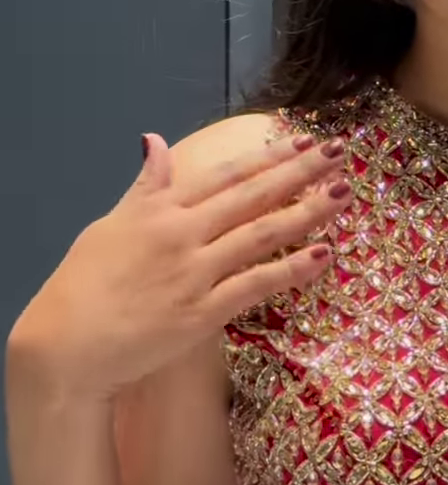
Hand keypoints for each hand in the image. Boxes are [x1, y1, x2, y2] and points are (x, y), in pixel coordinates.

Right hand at [8, 129, 346, 398]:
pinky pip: (256, 285)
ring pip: (261, 235)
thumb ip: (144, 186)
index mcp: (159, 209)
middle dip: (299, 172)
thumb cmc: (84, 286)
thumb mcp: (110, 224)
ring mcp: (194, 272)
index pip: (224, 175)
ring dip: (307, 212)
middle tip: (340, 152)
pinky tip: (324, 254)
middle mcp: (182, 233)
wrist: (66, 345)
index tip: (302, 140)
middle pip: (252, 196)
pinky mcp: (202, 312)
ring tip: (344, 192)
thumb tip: (155, 141)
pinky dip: (292, 269)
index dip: (267, 156)